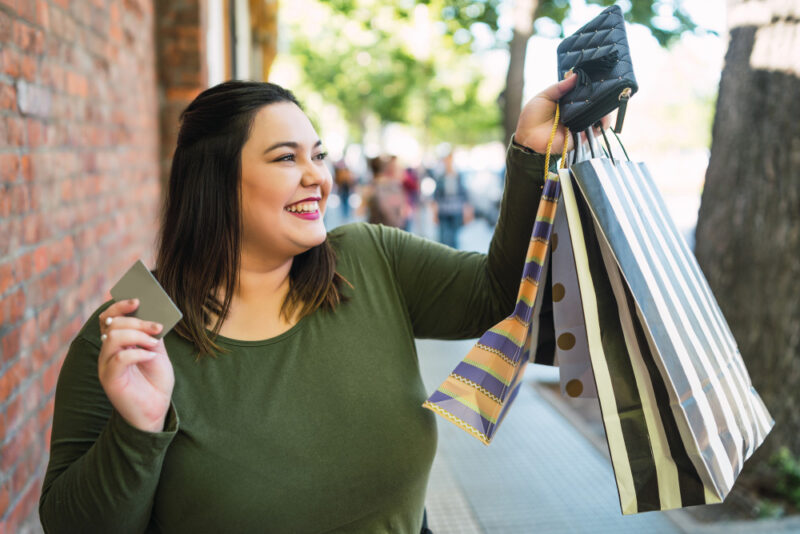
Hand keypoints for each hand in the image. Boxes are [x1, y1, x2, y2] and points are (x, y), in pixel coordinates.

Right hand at [97, 299, 174, 432]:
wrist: (156, 409)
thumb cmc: (155, 380)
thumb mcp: (157, 352)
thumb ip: (152, 334)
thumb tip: (152, 313)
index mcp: (118, 342)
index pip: (109, 317)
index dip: (120, 306)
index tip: (137, 299)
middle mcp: (108, 351)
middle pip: (113, 324)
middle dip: (138, 321)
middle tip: (157, 327)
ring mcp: (106, 365)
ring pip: (113, 337)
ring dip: (138, 336)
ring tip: (155, 343)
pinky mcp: (109, 379)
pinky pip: (119, 358)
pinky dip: (138, 354)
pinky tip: (150, 357)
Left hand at [514, 73, 610, 154]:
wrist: (526, 138)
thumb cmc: (532, 116)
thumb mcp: (544, 96)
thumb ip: (559, 87)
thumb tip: (575, 75)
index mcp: (569, 102)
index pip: (586, 92)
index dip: (594, 85)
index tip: (600, 77)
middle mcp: (577, 113)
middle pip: (596, 104)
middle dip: (603, 96)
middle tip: (608, 88)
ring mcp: (580, 125)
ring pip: (600, 117)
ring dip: (605, 109)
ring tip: (608, 101)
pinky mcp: (582, 137)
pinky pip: (596, 131)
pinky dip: (601, 124)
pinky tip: (603, 116)